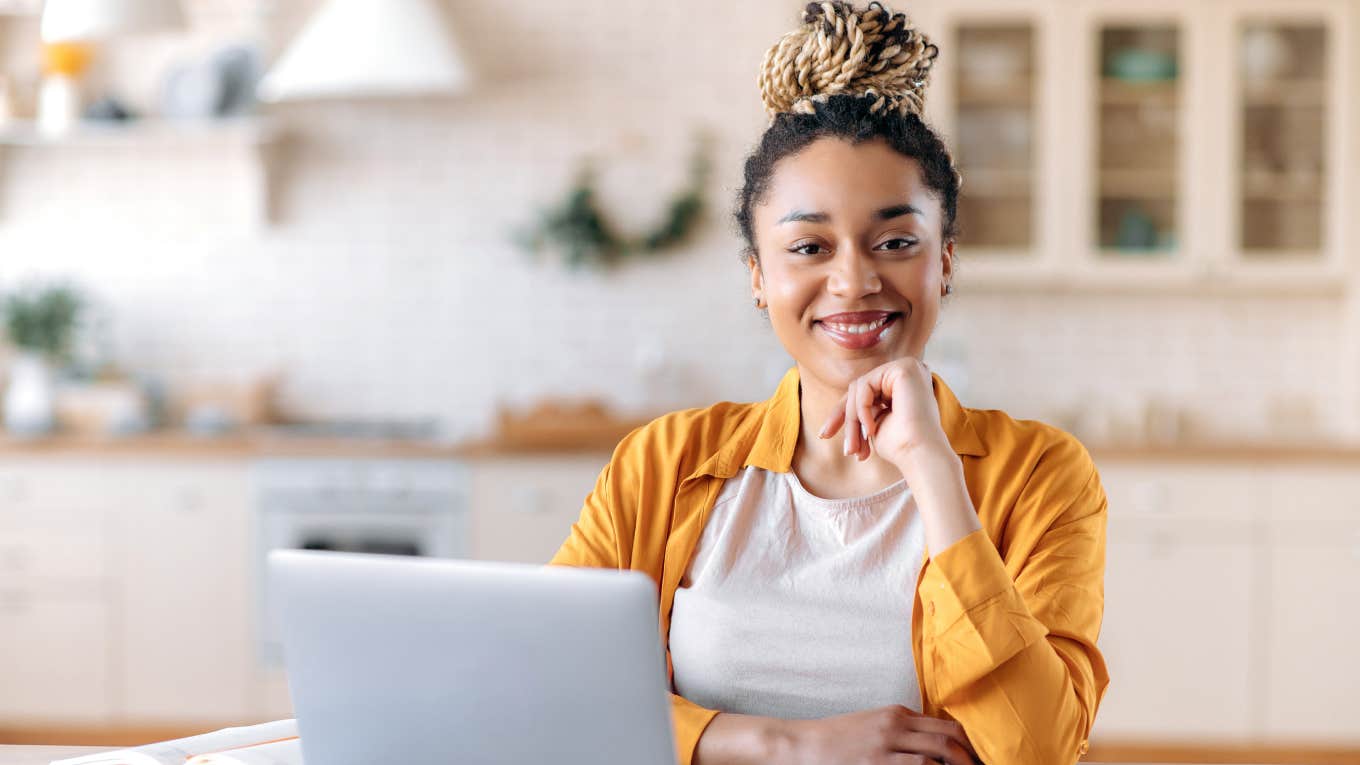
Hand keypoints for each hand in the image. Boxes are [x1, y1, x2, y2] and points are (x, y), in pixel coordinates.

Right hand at [772, 705, 979, 764]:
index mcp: (897, 713)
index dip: (970, 743)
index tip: (979, 759)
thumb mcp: (873, 723)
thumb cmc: (837, 738)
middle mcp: (894, 725)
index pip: (947, 724)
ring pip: (936, 754)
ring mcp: (885, 746)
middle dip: (971, 758)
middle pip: (948, 738)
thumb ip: (902, 728)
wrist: (802, 744)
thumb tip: (933, 741)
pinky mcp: (876, 764)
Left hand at [818, 358, 947, 469]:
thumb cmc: (902, 447)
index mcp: (903, 385)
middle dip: (847, 419)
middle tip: (846, 450)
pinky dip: (862, 409)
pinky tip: (871, 430)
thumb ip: (864, 408)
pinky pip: (866, 385)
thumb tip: (843, 406)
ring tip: (855, 446)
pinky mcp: (904, 368)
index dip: (842, 413)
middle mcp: (908, 372)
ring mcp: (907, 367)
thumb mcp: (875, 423)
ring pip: (860, 387)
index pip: (864, 392)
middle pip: (860, 388)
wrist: (921, 455)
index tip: (825, 434)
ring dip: (853, 419)